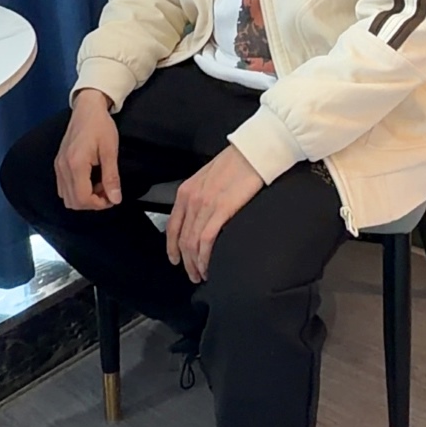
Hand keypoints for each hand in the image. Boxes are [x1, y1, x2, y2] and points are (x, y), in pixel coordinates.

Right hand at [54, 89, 120, 210]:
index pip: (82, 199)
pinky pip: (63, 187)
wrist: (87, 108)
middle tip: (107, 191)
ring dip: (84, 198)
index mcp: (76, 164)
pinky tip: (89, 179)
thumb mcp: (110, 150)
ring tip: (99, 185)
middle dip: (92, 203)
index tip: (112, 197)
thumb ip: (111, 177)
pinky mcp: (58, 164)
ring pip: (66, 197)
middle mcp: (62, 168)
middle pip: (72, 202)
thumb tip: (115, 199)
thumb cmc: (101, 126)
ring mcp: (58, 166)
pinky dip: (77, 191)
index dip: (99, 204)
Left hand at [166, 145, 263, 282]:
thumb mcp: (208, 177)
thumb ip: (201, 195)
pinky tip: (210, 266)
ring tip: (202, 275)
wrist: (253, 151)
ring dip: (196, 264)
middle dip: (186, 262)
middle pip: (182, 239)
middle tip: (193, 274)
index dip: (172, 247)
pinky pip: (206, 240)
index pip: (172, 226)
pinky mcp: (222, 210)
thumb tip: (201, 215)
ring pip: (193, 243)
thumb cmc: (236, 162)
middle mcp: (192, 199)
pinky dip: (206, 258)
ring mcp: (205, 205)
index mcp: (187, 191)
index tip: (175, 260)